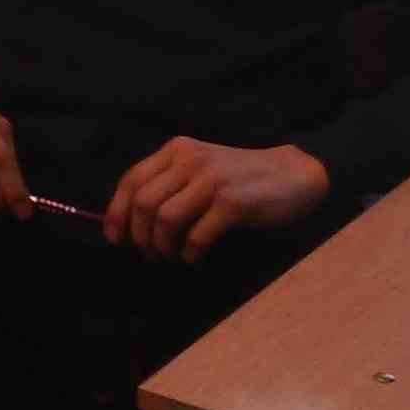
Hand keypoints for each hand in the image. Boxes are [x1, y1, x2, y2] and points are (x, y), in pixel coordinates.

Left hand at [103, 139, 330, 264]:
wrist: (293, 175)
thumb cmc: (240, 178)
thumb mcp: (200, 169)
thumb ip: (169, 184)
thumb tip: (129, 222)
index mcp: (177, 150)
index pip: (132, 180)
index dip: (117, 213)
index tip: (115, 239)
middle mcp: (189, 160)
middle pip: (144, 203)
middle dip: (139, 237)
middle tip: (149, 255)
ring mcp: (211, 180)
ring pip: (165, 219)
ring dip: (162, 248)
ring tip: (172, 258)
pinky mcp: (232, 203)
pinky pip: (196, 236)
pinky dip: (189, 254)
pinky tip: (195, 258)